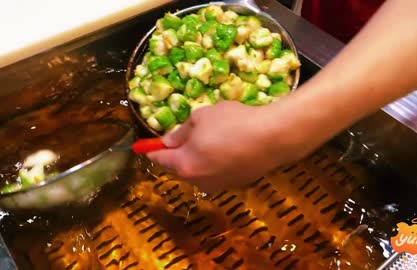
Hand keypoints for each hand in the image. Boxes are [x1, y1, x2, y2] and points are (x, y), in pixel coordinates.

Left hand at [147, 100, 312, 192]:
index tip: (143, 146)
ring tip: (213, 137)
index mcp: (184, 165)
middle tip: (186, 134)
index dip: (151, 149)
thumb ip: (181, 131)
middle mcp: (198, 181)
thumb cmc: (232, 123)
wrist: (273, 137)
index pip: (160, 158)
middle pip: (179, 166)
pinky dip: (216, 161)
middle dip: (179, 152)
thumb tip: (170, 141)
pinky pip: (217, 171)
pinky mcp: (236, 183)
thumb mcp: (200, 117)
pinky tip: (229, 146)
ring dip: (199, 156)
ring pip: (199, 169)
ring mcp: (218, 185)